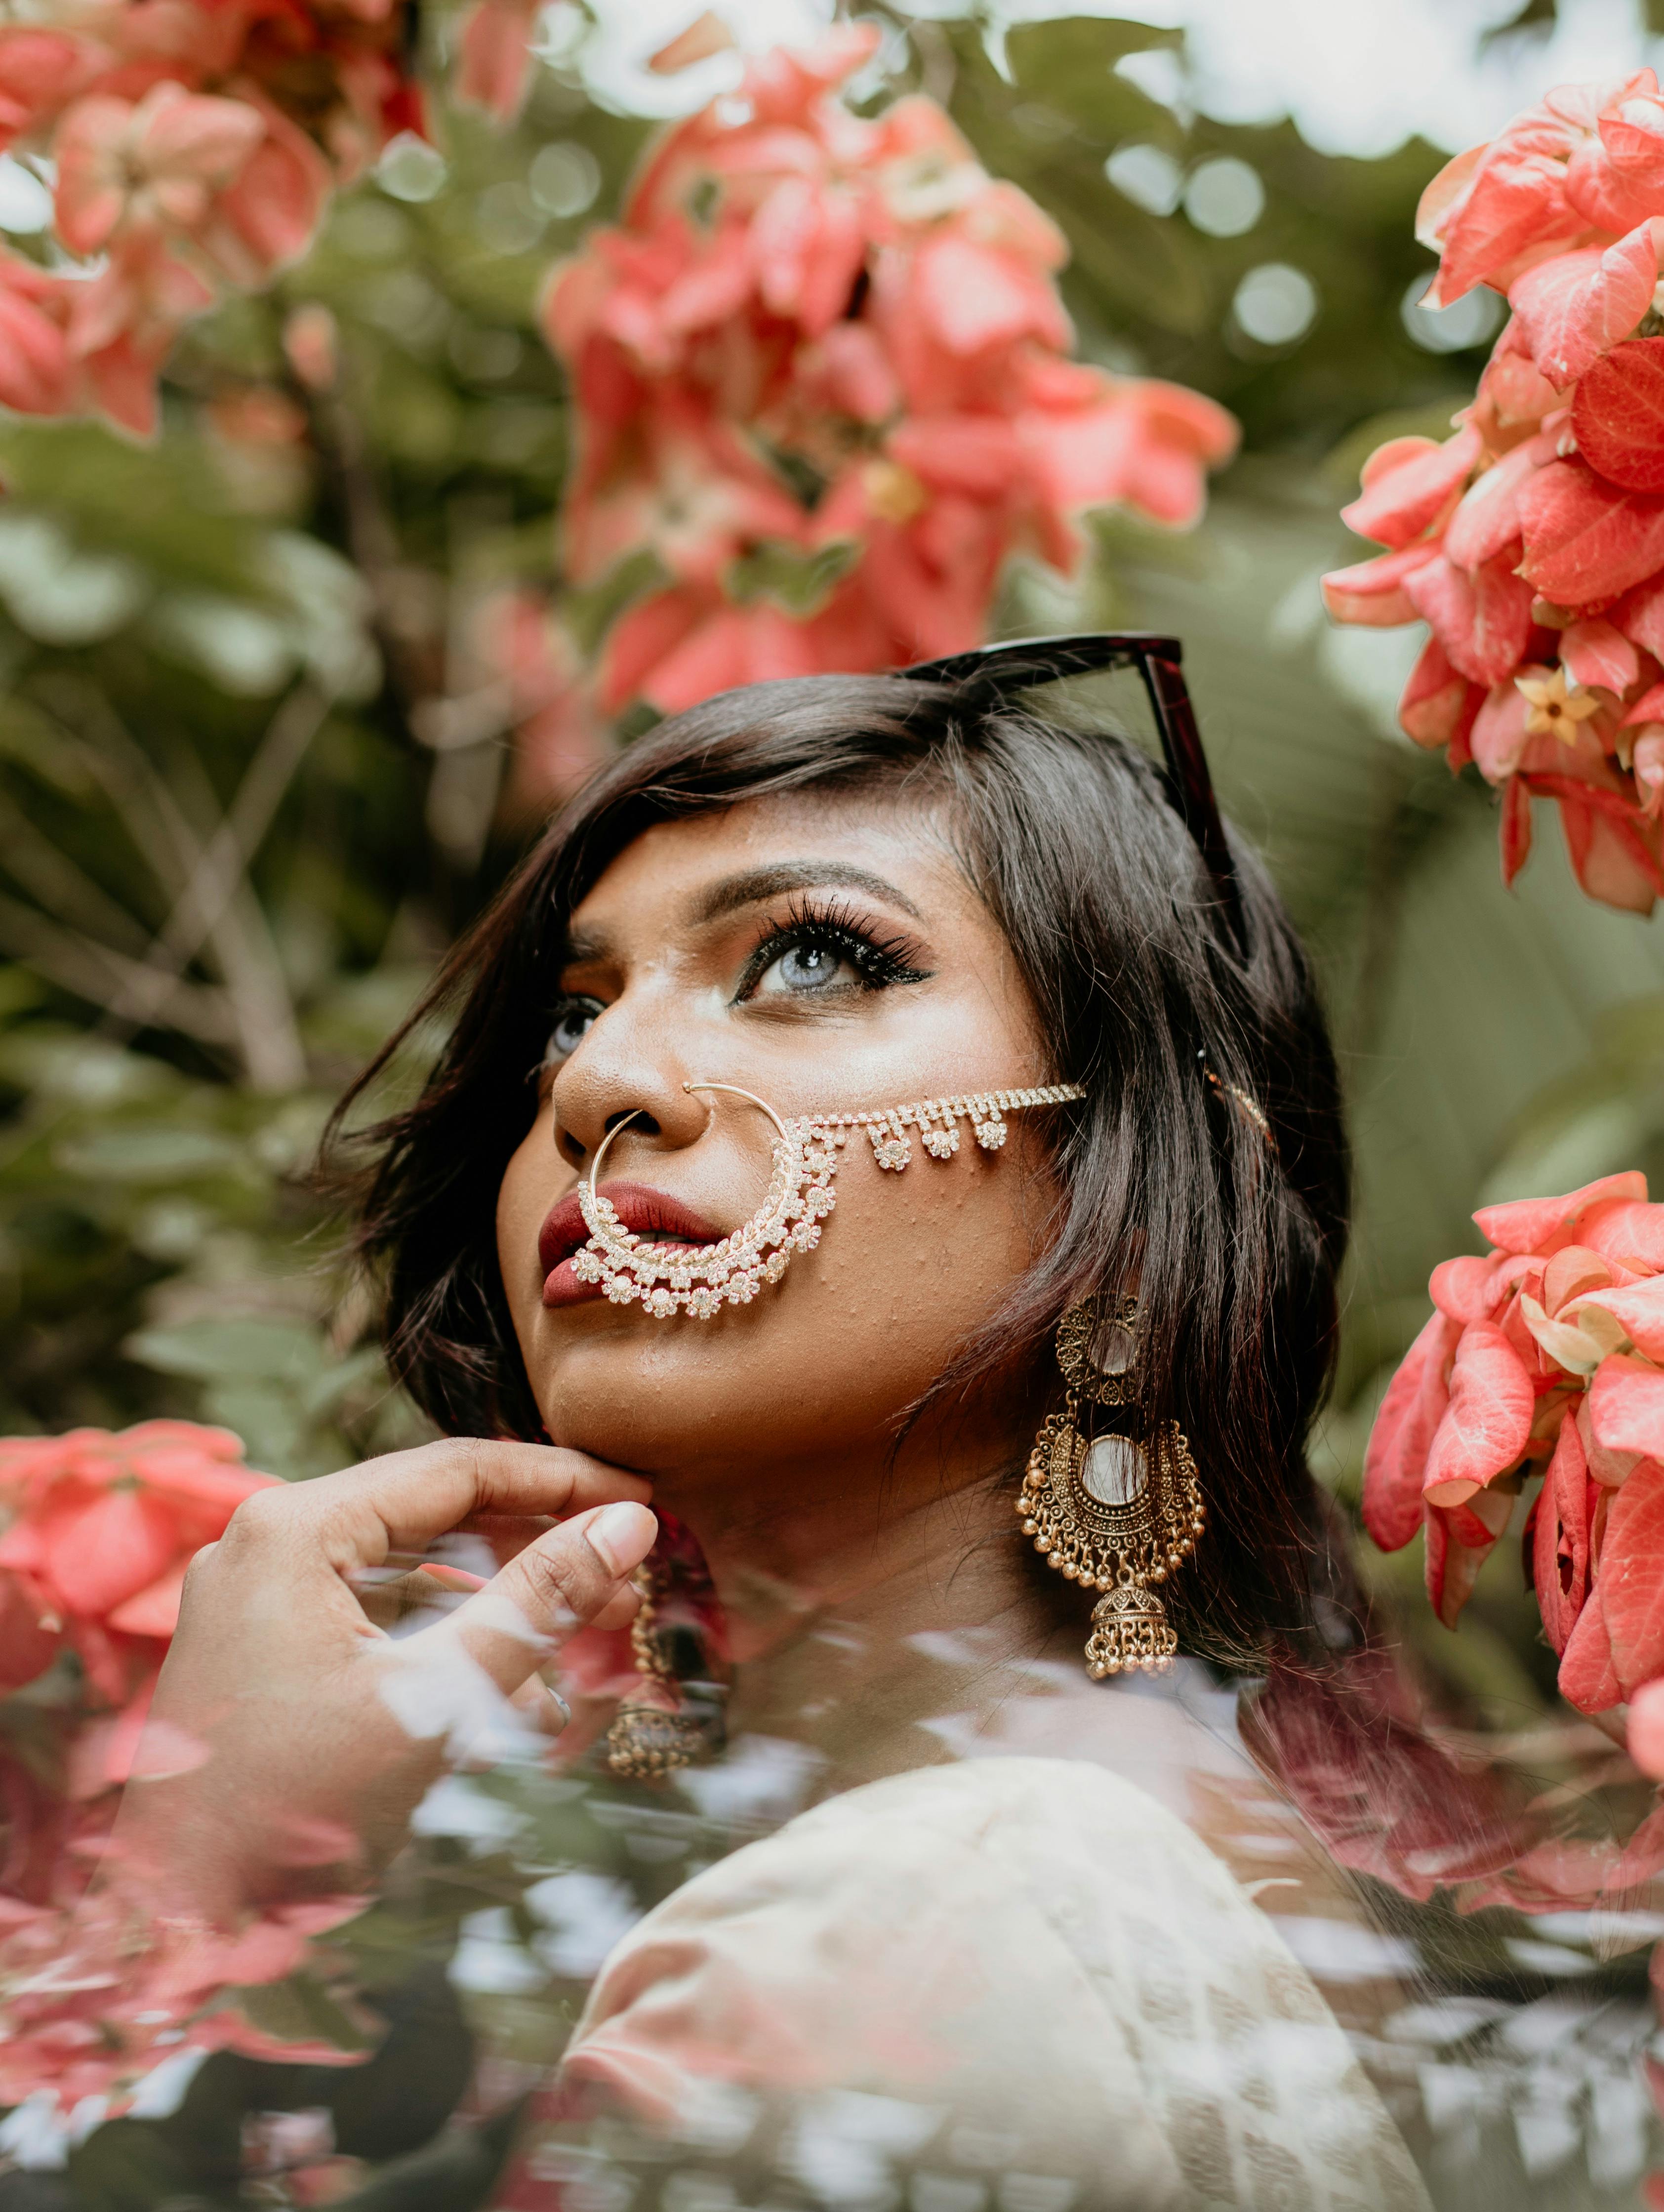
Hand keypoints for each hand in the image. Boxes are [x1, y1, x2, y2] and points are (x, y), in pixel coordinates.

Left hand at [111, 1439, 655, 1921]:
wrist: (179, 1927)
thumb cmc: (297, 1813)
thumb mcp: (439, 1699)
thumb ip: (538, 1601)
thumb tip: (629, 1523)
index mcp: (292, 1528)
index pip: (456, 1469)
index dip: (561, 1479)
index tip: (641, 1497)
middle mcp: (264, 1540)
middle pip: (432, 1510)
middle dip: (537, 1543)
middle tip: (628, 1571)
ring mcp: (256, 1594)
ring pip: (409, 1566)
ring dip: (501, 1595)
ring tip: (593, 1626)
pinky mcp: (260, 1646)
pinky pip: (375, 1614)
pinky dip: (447, 1636)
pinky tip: (523, 1685)